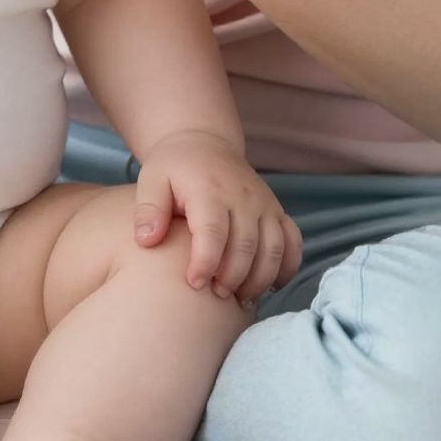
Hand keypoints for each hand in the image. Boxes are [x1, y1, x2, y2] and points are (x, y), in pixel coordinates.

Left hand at [132, 130, 301, 305]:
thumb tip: (147, 241)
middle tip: (214, 295)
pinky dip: (287, 268)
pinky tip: (270, 286)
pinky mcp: (277, 211)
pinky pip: (293, 243)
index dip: (205, 263)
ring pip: (274, 249)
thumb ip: (147, 210)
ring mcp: (264, 204)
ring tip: (238, 298)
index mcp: (209, 189)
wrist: (203, 143)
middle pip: (246, 247)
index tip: (193, 284)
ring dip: (259, 280)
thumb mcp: (151, 180)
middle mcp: (243, 196)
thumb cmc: (173, 168)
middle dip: (232, 278)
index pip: (213, 232)